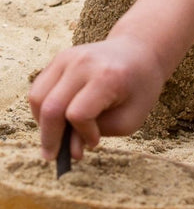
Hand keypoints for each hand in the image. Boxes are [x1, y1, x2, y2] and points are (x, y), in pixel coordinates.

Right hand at [28, 34, 170, 161]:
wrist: (140, 52)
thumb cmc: (139, 89)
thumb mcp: (130, 117)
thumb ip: (98, 134)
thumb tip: (66, 150)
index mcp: (107, 76)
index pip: (78, 114)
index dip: (83, 134)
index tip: (95, 142)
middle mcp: (83, 63)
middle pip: (50, 108)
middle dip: (49, 138)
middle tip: (53, 156)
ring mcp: (68, 57)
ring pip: (37, 98)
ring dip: (43, 123)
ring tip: (58, 135)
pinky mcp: (59, 58)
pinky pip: (39, 88)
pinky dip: (42, 108)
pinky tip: (57, 119)